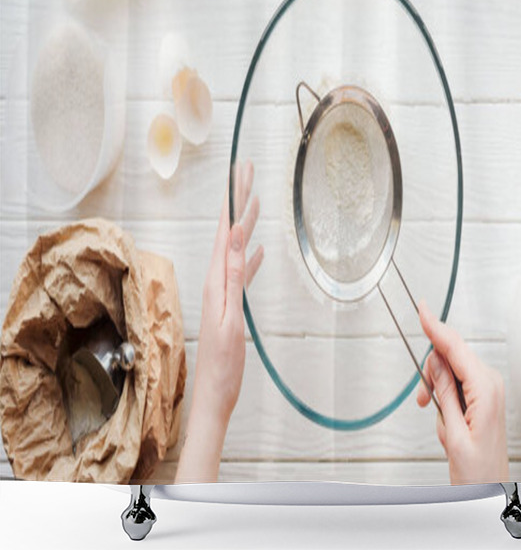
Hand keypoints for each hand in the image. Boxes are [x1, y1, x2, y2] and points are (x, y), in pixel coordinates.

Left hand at [175, 161, 262, 482]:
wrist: (215, 395)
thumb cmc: (224, 365)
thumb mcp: (231, 320)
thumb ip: (233, 280)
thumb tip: (237, 242)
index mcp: (216, 282)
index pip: (227, 233)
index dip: (234, 202)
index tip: (241, 174)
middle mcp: (216, 281)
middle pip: (229, 233)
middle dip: (238, 201)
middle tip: (247, 172)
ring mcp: (223, 291)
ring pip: (237, 247)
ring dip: (246, 222)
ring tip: (255, 198)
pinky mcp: (231, 303)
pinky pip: (242, 269)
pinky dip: (251, 255)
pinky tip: (259, 248)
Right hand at [417, 300, 509, 484]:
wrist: (491, 492)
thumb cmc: (477, 472)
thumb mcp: (451, 433)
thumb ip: (443, 392)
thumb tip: (435, 361)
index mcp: (486, 389)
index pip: (455, 348)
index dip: (435, 326)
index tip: (423, 309)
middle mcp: (490, 383)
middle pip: (451, 356)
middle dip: (432, 374)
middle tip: (424, 400)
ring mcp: (488, 389)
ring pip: (451, 369)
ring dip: (437, 390)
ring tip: (438, 420)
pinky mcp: (483, 396)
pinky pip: (457, 382)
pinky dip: (444, 396)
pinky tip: (444, 418)